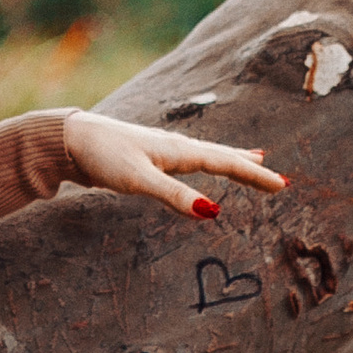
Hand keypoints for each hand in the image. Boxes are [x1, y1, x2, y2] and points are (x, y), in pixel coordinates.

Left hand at [61, 112, 287, 218]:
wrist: (70, 139)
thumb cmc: (103, 157)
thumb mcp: (139, 180)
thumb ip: (174, 196)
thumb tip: (213, 212)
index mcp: (178, 151)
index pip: (226, 163)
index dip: (254, 175)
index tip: (282, 185)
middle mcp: (175, 146)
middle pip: (222, 156)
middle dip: (250, 167)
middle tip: (278, 179)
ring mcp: (162, 150)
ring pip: (207, 153)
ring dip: (232, 158)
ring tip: (254, 158)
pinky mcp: (150, 156)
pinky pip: (190, 158)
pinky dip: (208, 159)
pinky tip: (200, 160)